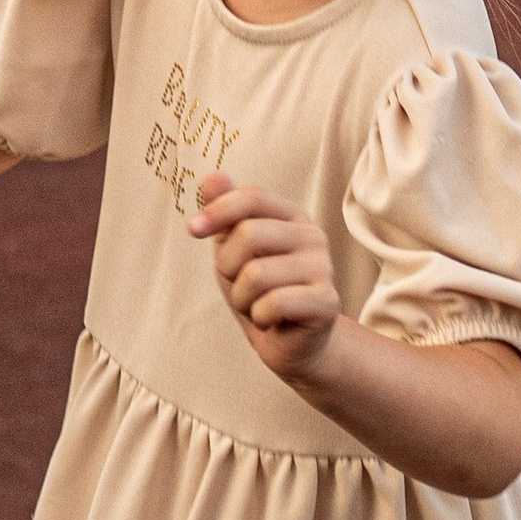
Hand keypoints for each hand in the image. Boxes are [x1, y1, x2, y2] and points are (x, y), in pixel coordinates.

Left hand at [190, 174, 340, 378]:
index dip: (218, 210)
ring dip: (242, 298)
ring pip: (255, 275)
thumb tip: (210, 176)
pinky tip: (271, 320)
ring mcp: (324, 268)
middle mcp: (313, 236)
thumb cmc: (260, 292)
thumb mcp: (233, 250)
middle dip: (228, 266)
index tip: (193, 230)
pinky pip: (273, 303)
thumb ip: (225, 213)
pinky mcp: (327, 301)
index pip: (253, 197)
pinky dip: (259, 317)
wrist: (291, 343)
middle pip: (249, 234)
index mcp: (292, 216)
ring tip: (256, 305)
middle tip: (240, 285)